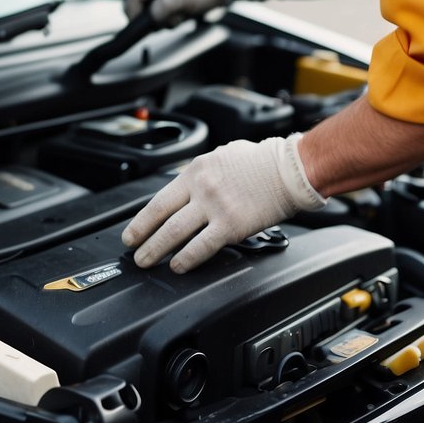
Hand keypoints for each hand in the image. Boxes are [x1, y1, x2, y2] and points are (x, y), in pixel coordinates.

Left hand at [122, 134, 325, 272]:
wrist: (291, 169)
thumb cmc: (263, 162)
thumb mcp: (223, 156)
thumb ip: (204, 172)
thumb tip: (190, 186)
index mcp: (196, 170)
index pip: (159, 199)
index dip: (142, 219)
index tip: (132, 232)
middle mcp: (201, 188)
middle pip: (161, 217)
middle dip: (142, 237)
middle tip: (133, 251)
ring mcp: (215, 207)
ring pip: (175, 233)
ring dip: (157, 250)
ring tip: (147, 261)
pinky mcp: (231, 225)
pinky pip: (202, 246)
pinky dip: (186, 259)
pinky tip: (178, 266)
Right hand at [124, 0, 264, 25]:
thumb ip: (165, 6)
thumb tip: (150, 17)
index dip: (133, 7)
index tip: (137, 24)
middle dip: (147, 14)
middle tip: (159, 24)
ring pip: (150, 6)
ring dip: (160, 17)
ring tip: (177, 18)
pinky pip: (161, 8)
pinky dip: (168, 16)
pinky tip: (182, 17)